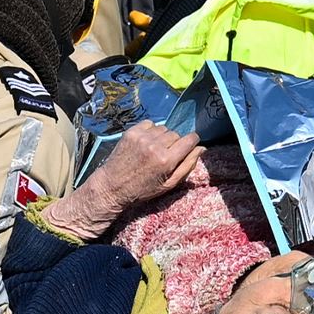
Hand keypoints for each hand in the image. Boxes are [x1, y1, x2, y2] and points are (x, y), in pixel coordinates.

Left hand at [46, 121, 202, 238]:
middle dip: (175, 142)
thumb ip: (187, 166)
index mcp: (167, 160)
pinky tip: (145, 143)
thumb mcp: (169, 185)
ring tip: (153, 149)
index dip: (192, 142)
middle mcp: (155, 146)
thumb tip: (201, 148)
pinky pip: (150, 124)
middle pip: (177, 134)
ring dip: (162, 137)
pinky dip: (150, 131)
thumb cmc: (143, 189)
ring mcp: (142, 137)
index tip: (188, 146)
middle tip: (165, 154)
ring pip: (164, 128)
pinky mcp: (131, 132)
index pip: (191, 139)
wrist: (112, 186)